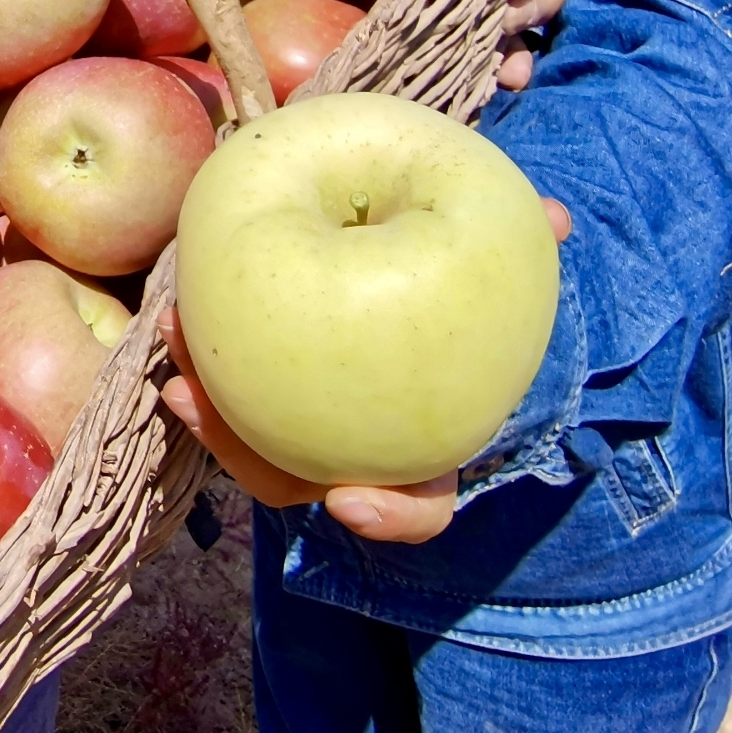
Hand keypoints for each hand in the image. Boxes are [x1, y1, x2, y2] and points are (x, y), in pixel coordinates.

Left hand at [157, 198, 572, 542]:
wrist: (423, 306)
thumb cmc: (465, 303)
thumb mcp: (494, 280)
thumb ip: (523, 250)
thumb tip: (558, 216)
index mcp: (425, 450)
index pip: (418, 506)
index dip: (391, 516)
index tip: (349, 504)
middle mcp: (359, 454)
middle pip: (299, 482)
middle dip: (250, 458)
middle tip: (207, 411)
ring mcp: (304, 429)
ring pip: (248, 444)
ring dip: (208, 410)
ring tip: (176, 359)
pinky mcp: (260, 390)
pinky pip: (227, 391)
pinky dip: (203, 362)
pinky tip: (173, 320)